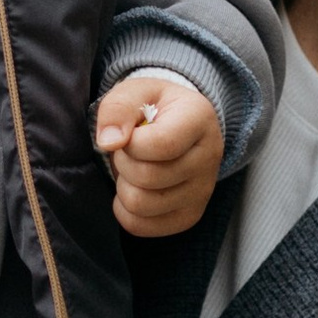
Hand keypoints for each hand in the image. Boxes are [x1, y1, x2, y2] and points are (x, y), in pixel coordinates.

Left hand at [96, 70, 225, 239]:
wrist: (177, 126)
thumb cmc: (151, 106)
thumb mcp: (134, 92)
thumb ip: (118, 108)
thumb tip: (108, 142)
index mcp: (199, 119)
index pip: (162, 145)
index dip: (131, 143)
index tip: (129, 133)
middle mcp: (209, 158)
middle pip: (148, 178)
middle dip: (124, 162)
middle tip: (128, 150)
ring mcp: (202, 192)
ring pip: (141, 205)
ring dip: (124, 185)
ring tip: (134, 167)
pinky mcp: (189, 216)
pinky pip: (140, 226)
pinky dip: (125, 209)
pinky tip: (134, 187)